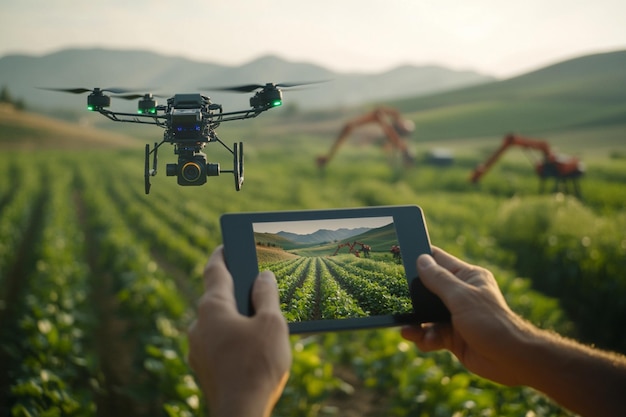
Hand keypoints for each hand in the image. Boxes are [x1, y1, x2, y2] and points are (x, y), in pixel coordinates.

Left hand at [188, 246, 291, 416]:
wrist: (240, 413)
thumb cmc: (258, 365)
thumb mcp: (271, 324)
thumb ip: (267, 295)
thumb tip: (262, 277)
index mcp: (213, 307)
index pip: (215, 269)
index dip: (223, 253)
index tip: (227, 244)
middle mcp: (199, 324)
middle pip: (217, 297)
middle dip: (235, 289)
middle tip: (255, 282)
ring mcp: (198, 348)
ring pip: (218, 322)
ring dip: (236, 316)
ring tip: (261, 318)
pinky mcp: (203, 367)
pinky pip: (218, 343)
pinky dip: (233, 337)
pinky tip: (252, 346)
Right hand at [401, 246, 533, 385]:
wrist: (511, 360)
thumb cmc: (491, 323)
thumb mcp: (461, 297)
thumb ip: (438, 279)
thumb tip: (421, 259)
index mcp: (468, 277)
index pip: (439, 260)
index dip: (419, 257)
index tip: (397, 253)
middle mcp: (461, 294)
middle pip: (428, 289)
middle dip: (412, 296)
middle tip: (395, 299)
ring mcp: (455, 316)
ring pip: (426, 315)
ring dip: (416, 323)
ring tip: (408, 330)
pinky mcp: (452, 336)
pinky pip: (431, 333)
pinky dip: (424, 338)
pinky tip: (422, 341)